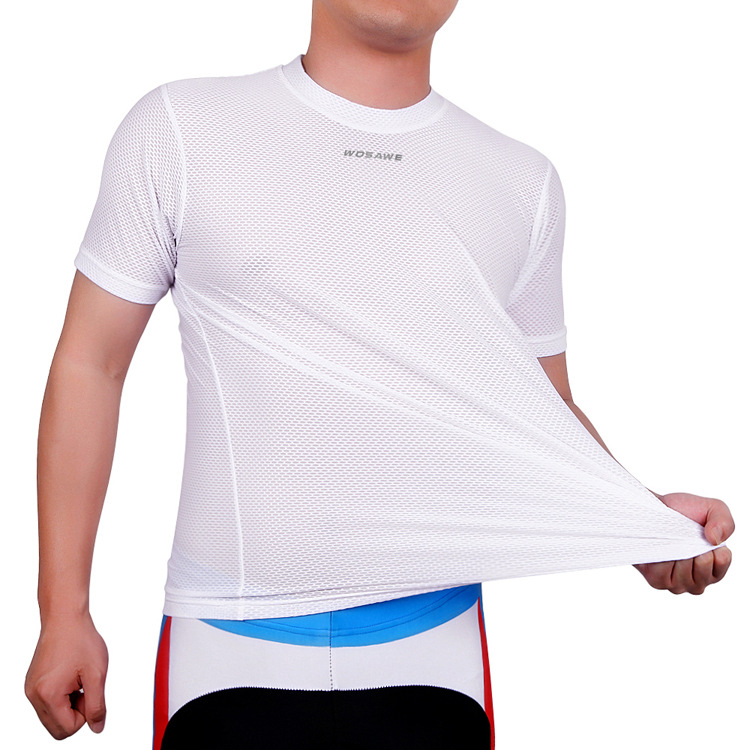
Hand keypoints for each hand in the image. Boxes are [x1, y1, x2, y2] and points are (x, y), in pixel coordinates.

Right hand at [25, 612, 108, 739]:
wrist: (65, 618)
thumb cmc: (81, 640)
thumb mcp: (97, 674)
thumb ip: (97, 705)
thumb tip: (97, 728)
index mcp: (47, 695)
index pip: (68, 729)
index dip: (86, 713)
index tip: (90, 689)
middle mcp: (33, 696)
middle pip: (57, 728)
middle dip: (76, 712)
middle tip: (85, 686)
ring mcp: (30, 690)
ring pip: (52, 717)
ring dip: (70, 704)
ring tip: (78, 679)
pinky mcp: (32, 684)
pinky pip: (47, 704)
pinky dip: (62, 696)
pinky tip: (70, 676)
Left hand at [634, 491, 733, 593]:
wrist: (652, 509)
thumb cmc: (683, 512)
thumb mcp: (713, 509)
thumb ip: (725, 522)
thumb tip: (715, 540)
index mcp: (714, 567)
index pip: (721, 563)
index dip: (712, 549)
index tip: (704, 536)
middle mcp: (698, 580)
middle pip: (702, 572)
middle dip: (693, 550)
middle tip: (686, 538)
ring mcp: (678, 583)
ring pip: (683, 575)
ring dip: (677, 554)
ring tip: (673, 542)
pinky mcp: (657, 580)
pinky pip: (663, 574)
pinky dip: (662, 558)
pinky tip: (661, 548)